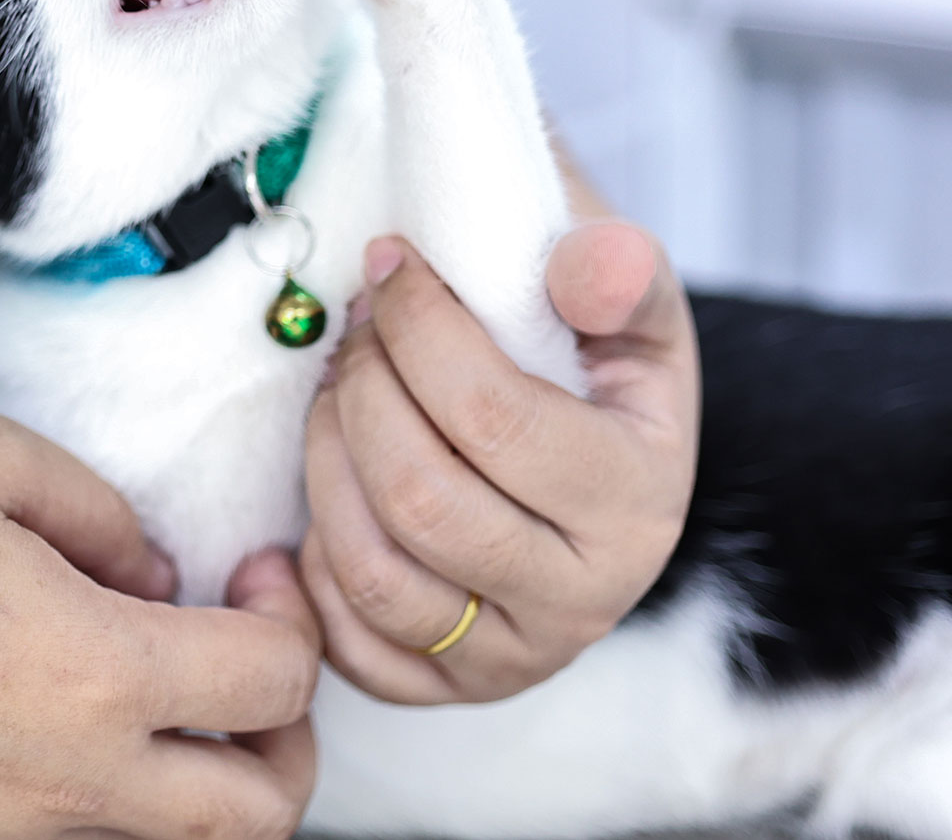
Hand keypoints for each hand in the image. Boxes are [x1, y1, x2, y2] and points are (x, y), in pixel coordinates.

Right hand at [0, 409, 322, 839]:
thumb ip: (101, 512)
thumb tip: (151, 575)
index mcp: (93, 673)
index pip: (275, 684)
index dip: (289, 616)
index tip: (249, 572)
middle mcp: (63, 782)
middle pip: (258, 815)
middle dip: (286, 739)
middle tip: (244, 659)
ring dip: (196, 782)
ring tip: (156, 694)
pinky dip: (94, 798)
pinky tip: (47, 714)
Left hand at [297, 224, 698, 703]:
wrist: (599, 456)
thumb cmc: (597, 363)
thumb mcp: (628, 300)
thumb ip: (613, 269)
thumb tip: (590, 263)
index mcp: (638, 498)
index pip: (491, 418)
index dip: (417, 327)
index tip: (390, 266)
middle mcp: (583, 599)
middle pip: (418, 498)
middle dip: (362, 390)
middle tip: (357, 331)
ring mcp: (513, 656)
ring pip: (371, 571)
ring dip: (326, 459)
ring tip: (338, 393)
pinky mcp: (446, 686)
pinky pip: (346, 640)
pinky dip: (313, 560)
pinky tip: (333, 481)